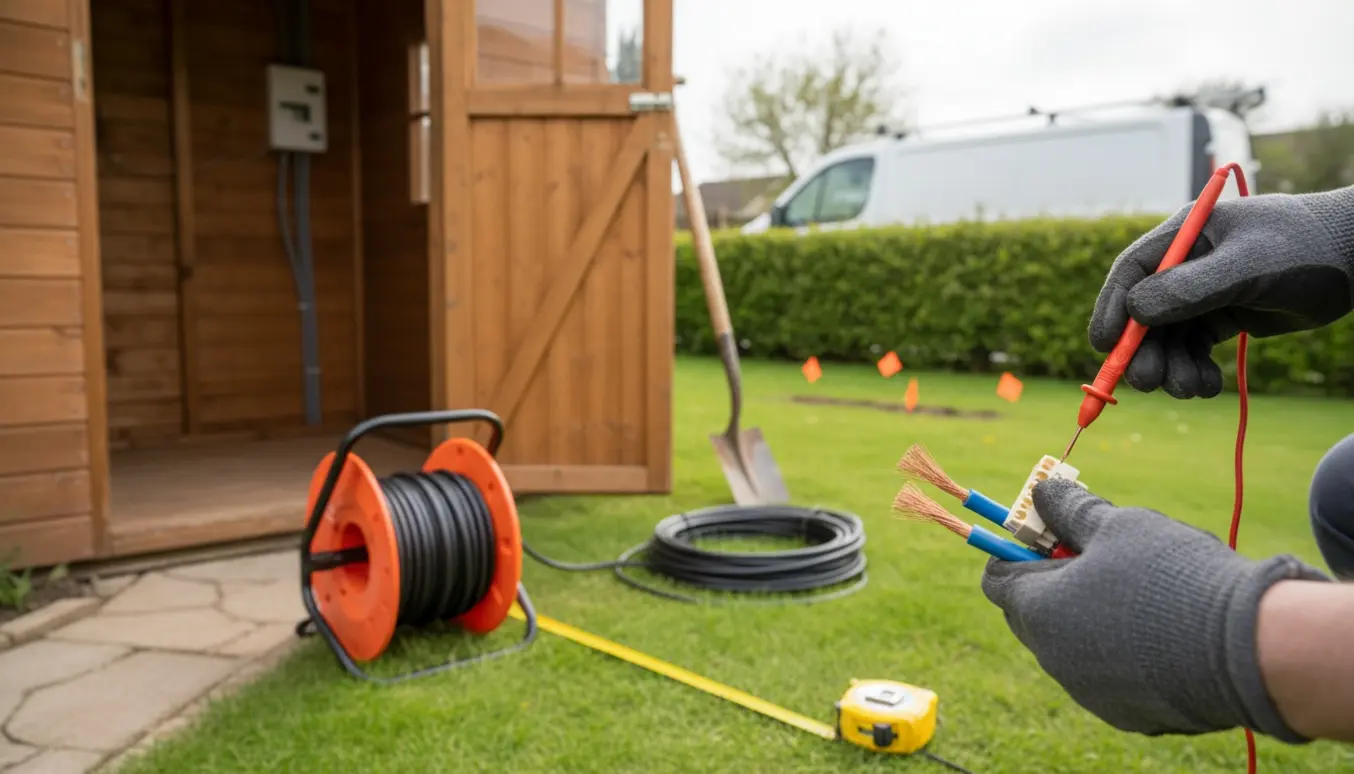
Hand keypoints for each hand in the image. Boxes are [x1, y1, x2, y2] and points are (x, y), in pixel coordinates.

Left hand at [981, 479, 1328, 741]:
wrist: (1249, 648)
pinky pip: (1109, 675)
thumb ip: (1071, 509)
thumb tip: (1043, 492)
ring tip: (1139, 590)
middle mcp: (1053, 658)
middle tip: (1098, 554)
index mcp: (1038, 609)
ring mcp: (1089, 691)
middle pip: (1031, 612)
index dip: (1017, 548)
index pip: (997, 577)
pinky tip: (1163, 632)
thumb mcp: (1118, 524)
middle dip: (1054, 580)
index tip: (1050, 530)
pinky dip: (1121, 651)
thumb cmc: (1172, 576)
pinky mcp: (1127, 714)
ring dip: (1088, 616)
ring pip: (1072, 644)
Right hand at [1089, 186, 1353, 397]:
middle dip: (1142, 352)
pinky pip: (1192, 350)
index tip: (1103, 347)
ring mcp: (1201, 292)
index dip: (1111, 310)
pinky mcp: (1220, 316)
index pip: (1131, 273)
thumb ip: (1191, 287)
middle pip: (1141, 314)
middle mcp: (1185, 265)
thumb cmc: (1304, 250)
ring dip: (1171, 369)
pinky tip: (1209, 385)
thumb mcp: (1248, 266)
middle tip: (1149, 383)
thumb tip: (1135, 311)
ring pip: (1166, 339)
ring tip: (1194, 389)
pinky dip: (1194, 371)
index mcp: (1184, 237)